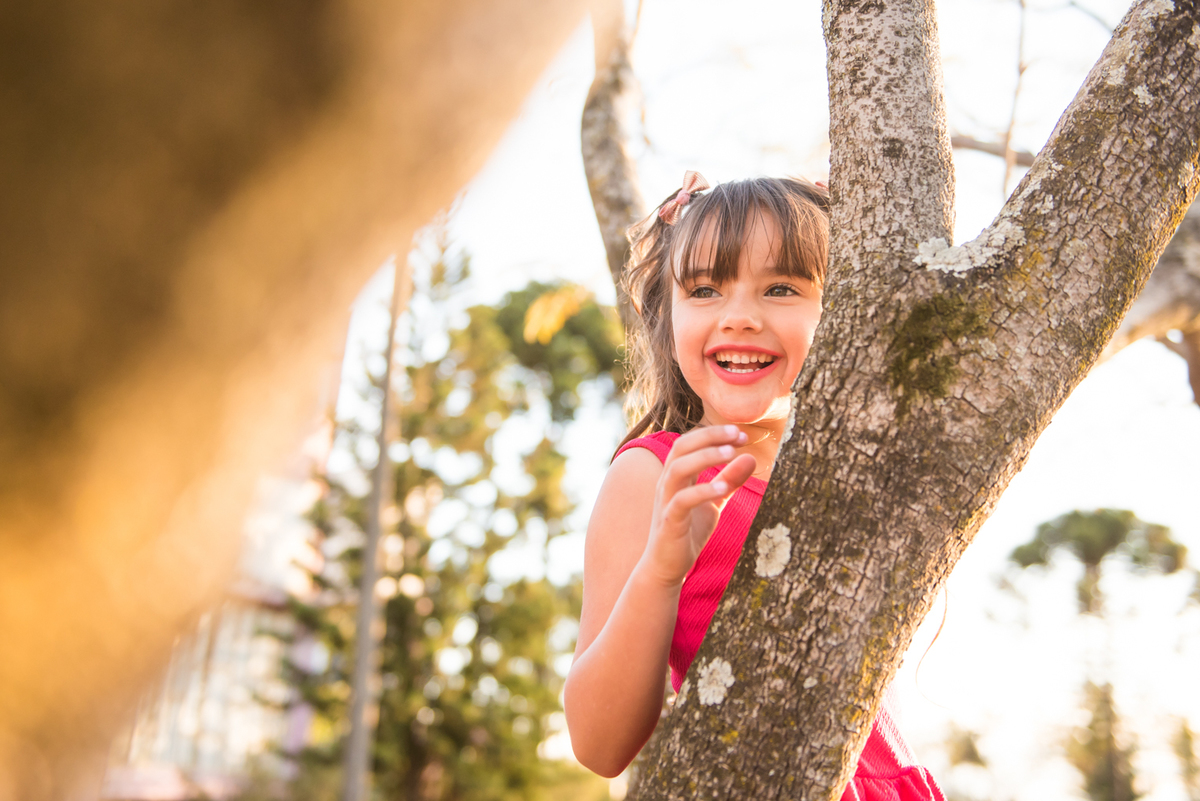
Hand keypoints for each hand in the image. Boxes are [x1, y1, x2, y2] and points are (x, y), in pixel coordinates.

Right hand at [639, 425, 756, 586]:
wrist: (666, 566)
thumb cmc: (688, 531)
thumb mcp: (714, 502)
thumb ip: (729, 480)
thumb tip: (750, 457)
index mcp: (676, 475)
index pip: (690, 442)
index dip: (714, 434)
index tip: (742, 434)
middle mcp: (667, 483)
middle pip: (681, 447)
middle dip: (710, 436)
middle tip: (738, 435)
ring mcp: (666, 502)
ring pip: (678, 469)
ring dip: (705, 457)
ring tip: (732, 454)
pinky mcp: (669, 522)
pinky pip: (681, 501)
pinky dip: (702, 491)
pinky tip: (723, 489)